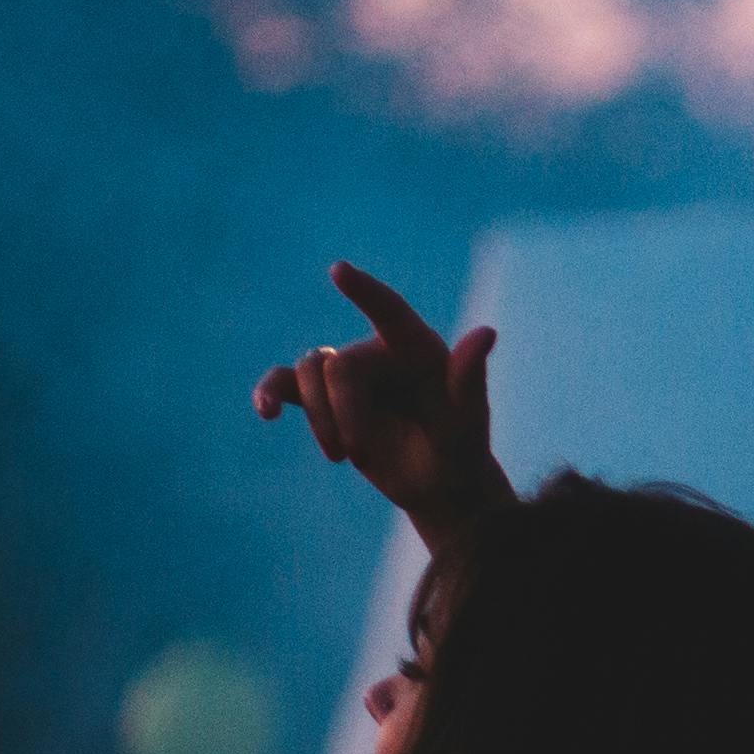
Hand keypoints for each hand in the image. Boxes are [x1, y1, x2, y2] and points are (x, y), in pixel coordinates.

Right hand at [253, 262, 522, 543]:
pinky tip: (266, 411)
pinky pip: (285, 384)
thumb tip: (486, 332)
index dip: (364, 291)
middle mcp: (381, 353)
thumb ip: (470, 377)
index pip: (389, 312)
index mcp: (418, 348)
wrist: (437, 483)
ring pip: (307, 371)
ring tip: (339, 455)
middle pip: (338, 365)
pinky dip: (270, 392)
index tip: (339, 270)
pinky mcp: (324, 399)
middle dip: (342, 410)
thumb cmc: (461, 446)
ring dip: (317, 416)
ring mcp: (349, 375)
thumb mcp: (466, 418)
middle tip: (358, 454)